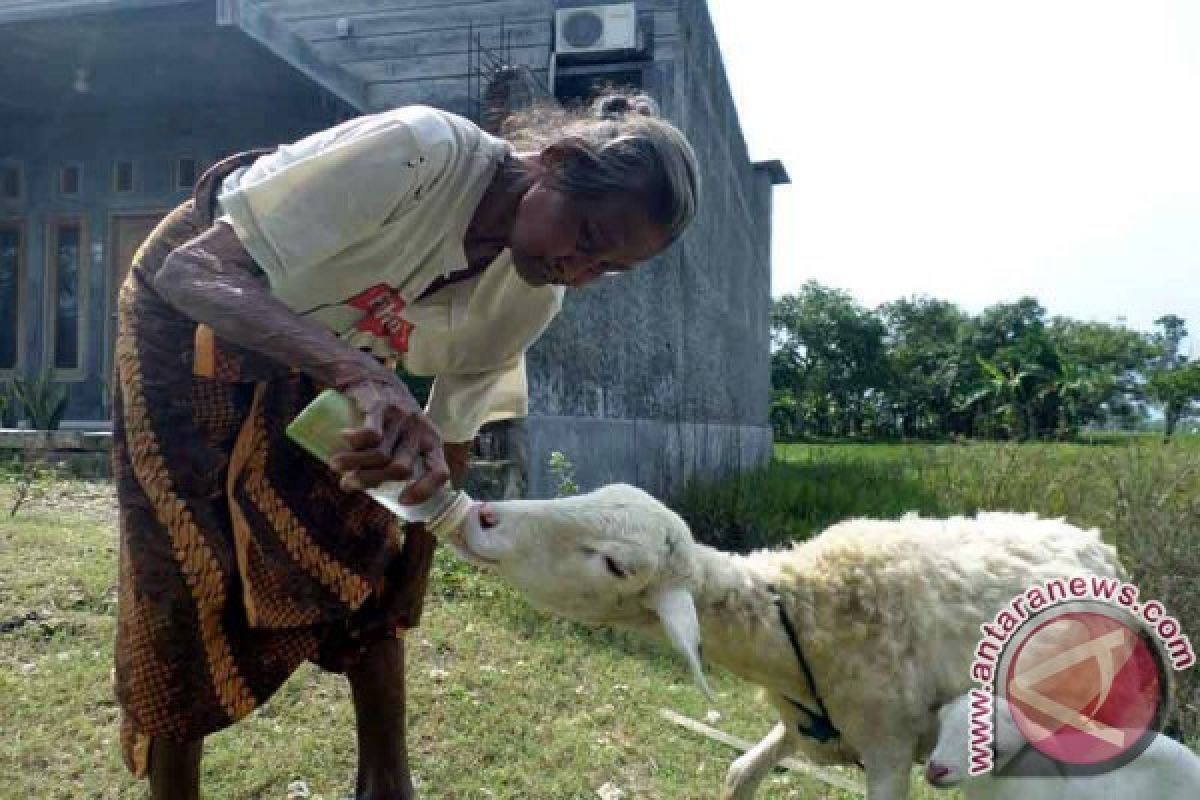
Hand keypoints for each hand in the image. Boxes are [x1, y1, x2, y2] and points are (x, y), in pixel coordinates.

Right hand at [329, 377, 449, 503]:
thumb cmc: (387, 421)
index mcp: (432, 443)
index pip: (440, 472)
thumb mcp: (400, 440)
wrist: (373, 378)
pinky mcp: (383, 406)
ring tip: (335, 466)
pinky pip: (371, 434)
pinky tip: (343, 441)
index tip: (402, 501)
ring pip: (380, 455)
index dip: (425, 491)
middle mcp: (420, 431)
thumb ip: (390, 465)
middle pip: (399, 469)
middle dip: (370, 481)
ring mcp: (402, 418)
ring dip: (353, 465)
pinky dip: (355, 443)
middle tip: (348, 483)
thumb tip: (366, 494)